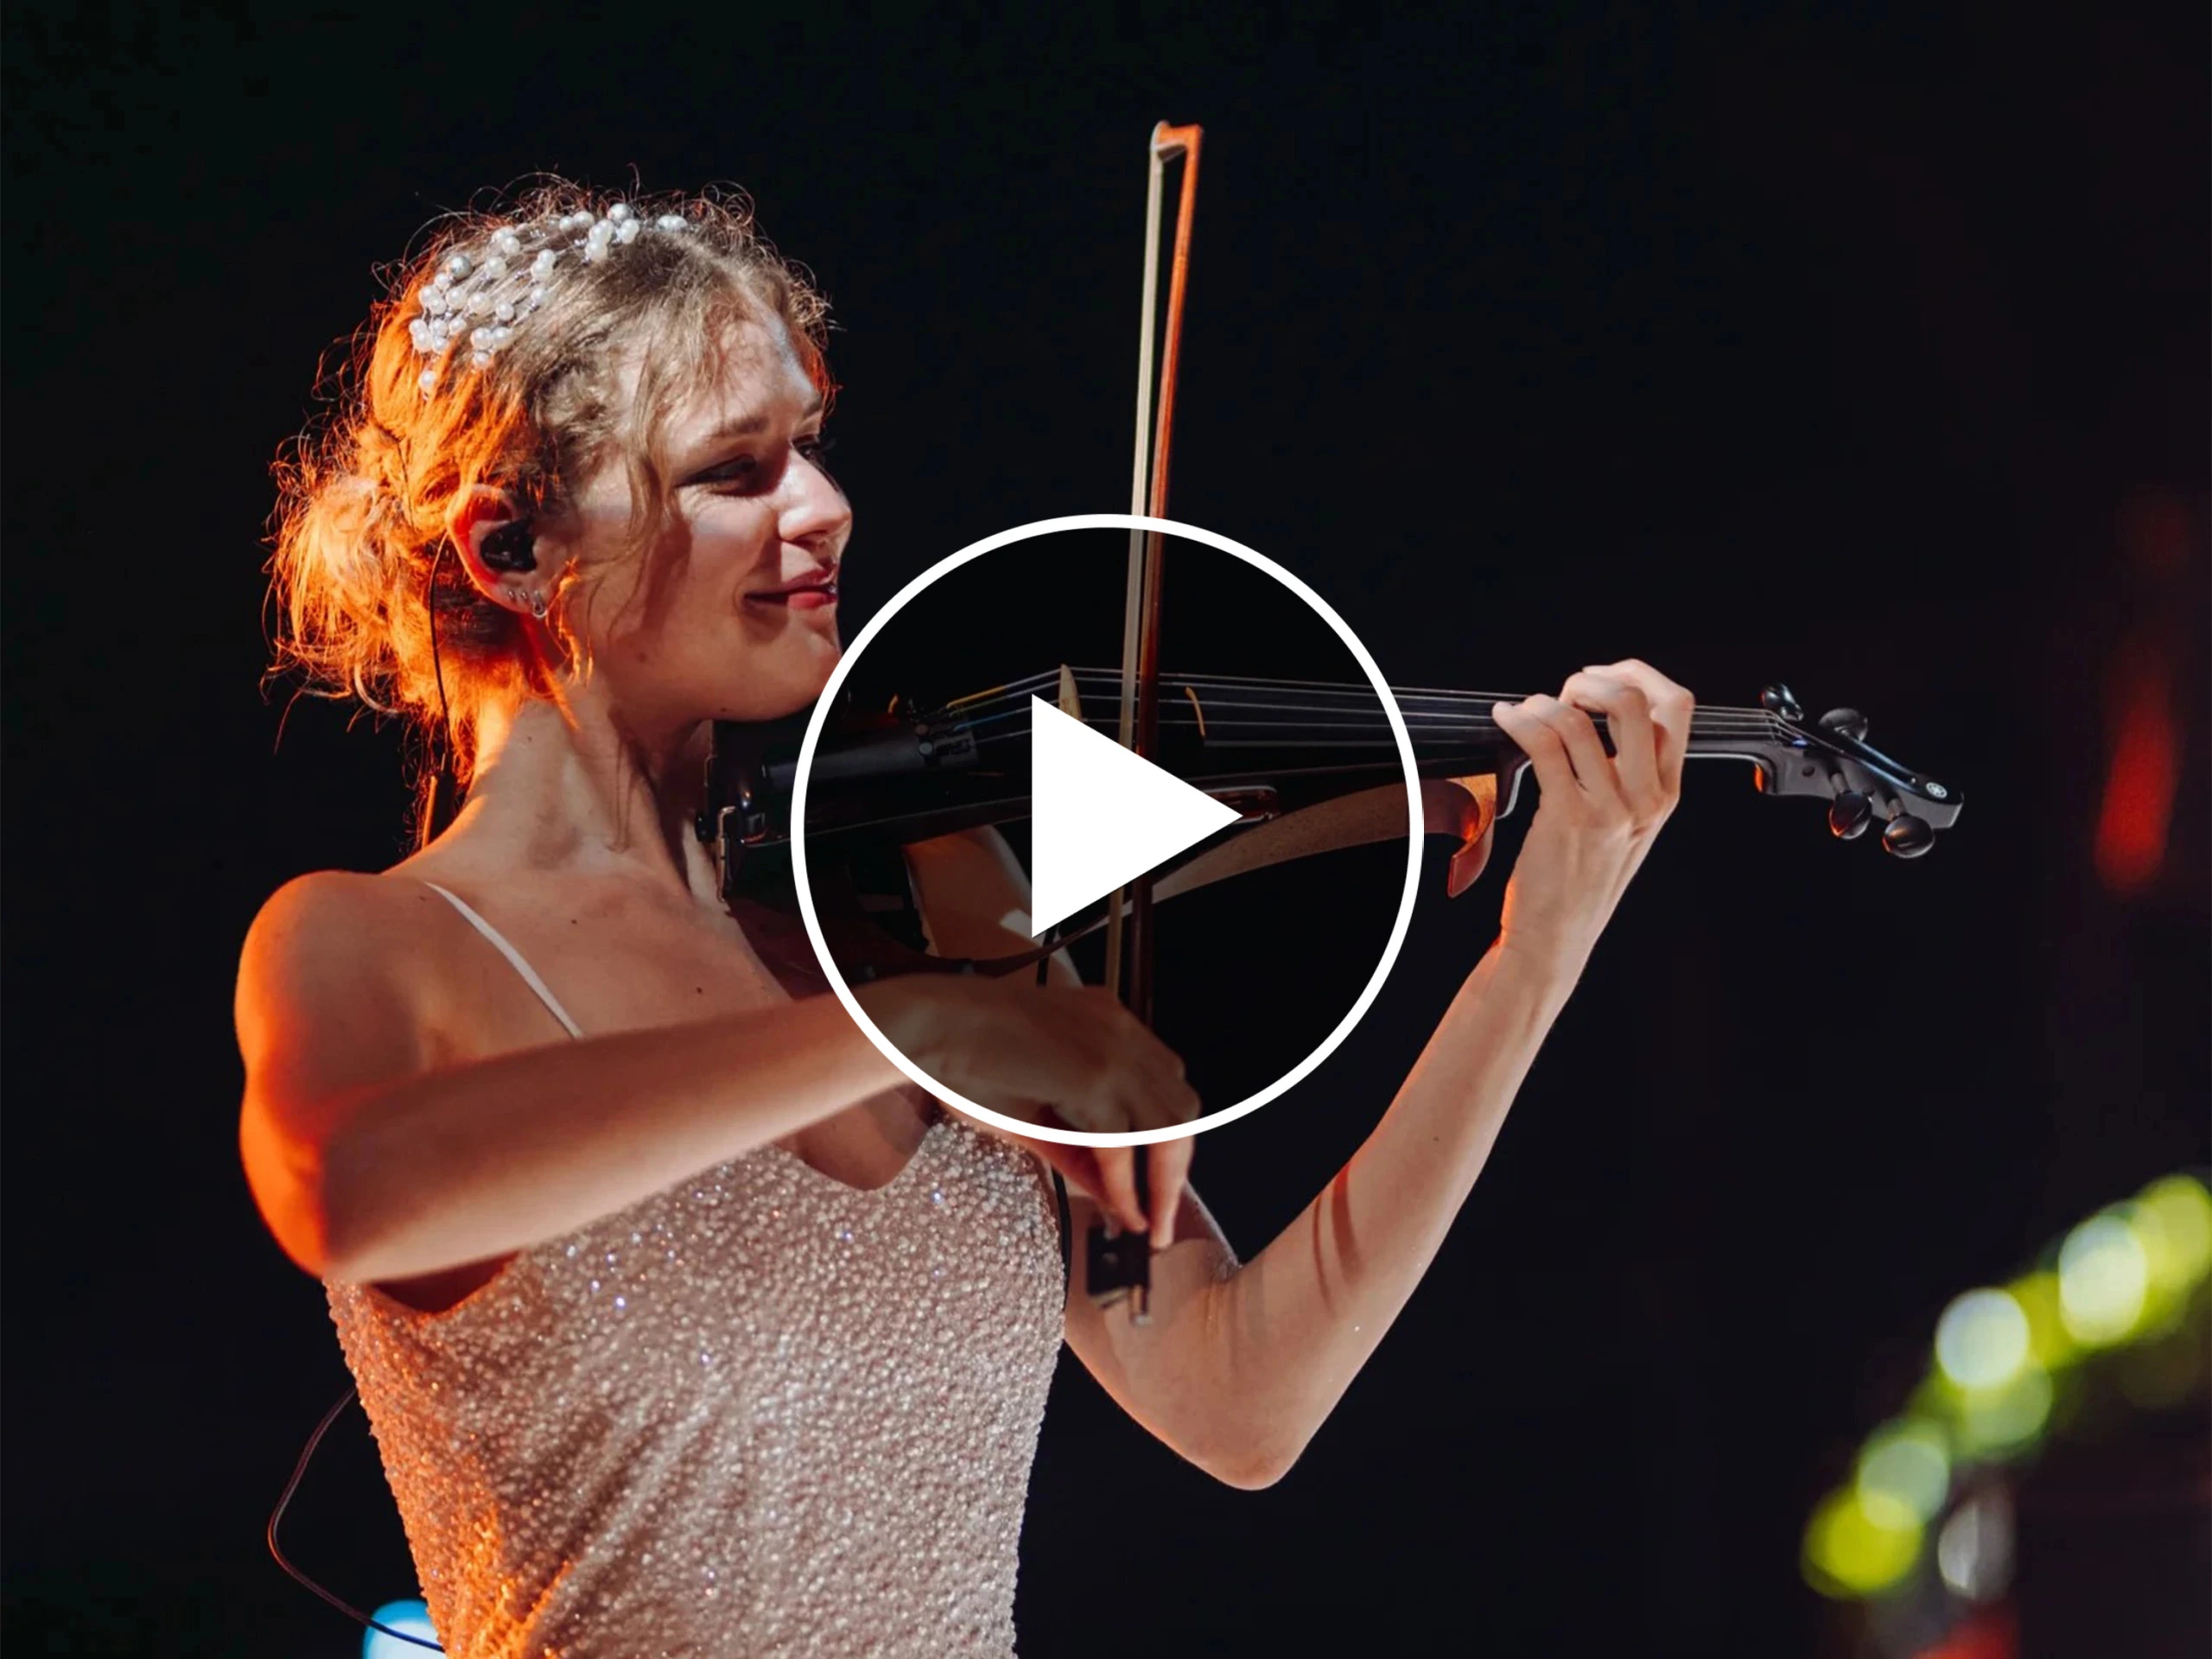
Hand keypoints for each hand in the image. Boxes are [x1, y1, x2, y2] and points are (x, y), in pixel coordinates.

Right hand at [854, 976, 1196, 1241]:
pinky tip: (1124, 1212)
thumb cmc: (964, 1059)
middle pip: (1179, 1107)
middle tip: (1164, 1215)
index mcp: (1108, 1022)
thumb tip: (1115, 1196)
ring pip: (1167, 1126)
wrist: (925, 1026)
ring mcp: (1112, 1049)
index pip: (1164, 1087)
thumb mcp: (1034, 1114)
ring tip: (1153, 1224)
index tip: (1159, 1184)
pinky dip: (1125, 1185)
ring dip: (1163, 1182)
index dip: (1166, 1141)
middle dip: (1175, 1167)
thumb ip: (1079, 1151)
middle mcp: (1120, 1028)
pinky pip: (1123, 1143)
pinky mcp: (1094, 1074)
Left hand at [1490, 658, 1692, 972]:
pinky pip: (1544, 744)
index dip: (1638, 675)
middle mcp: (1646, 797)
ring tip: (1524, 711)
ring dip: (1543, 703)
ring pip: (1580, 719)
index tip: (1601, 677)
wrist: (1558, 937)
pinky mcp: (1567, 816)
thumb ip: (1627, 775)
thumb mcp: (1627, 827)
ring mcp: (1610, 808)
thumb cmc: (1582, 881)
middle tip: (1563, 694)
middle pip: (1635, 701)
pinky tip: (1506, 720)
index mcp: (1666, 793)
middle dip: (1591, 681)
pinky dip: (1519, 721)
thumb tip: (1598, 715)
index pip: (1677, 707)